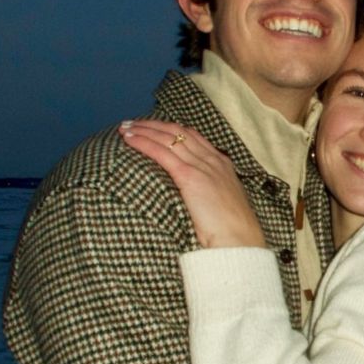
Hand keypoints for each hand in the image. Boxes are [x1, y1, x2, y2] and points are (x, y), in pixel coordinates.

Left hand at [119, 120, 266, 248]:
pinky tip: (129, 139)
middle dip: (154, 125)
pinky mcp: (190, 177)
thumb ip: (212, 194)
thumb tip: (198, 199)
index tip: (155, 127)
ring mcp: (202, 167)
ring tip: (125, 127)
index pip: (194, 136)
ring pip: (168, 138)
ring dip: (144, 130)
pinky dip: (143, 142)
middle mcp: (213, 160)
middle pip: (179, 132)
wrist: (239, 240)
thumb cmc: (232, 231)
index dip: (172, 129)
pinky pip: (162, 153)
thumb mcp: (225, 205)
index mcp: (222, 165)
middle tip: (133, 122)